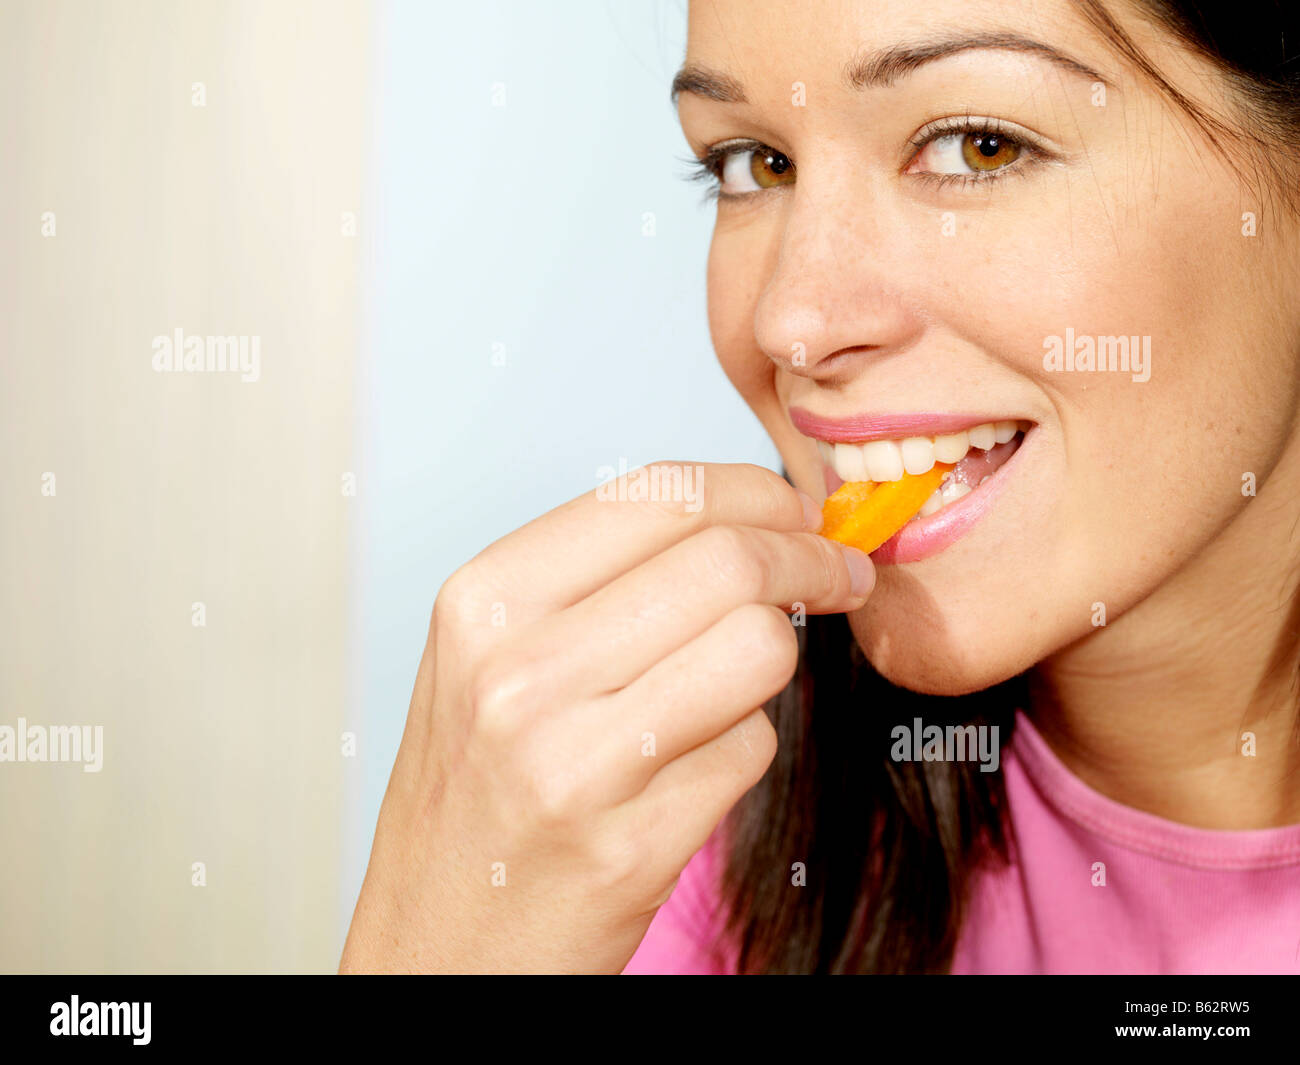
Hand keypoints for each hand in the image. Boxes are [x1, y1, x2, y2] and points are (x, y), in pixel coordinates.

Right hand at [339, 462, 873, 972]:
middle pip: (729, 561)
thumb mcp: (492, 654)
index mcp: (484, 600)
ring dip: (777, 654)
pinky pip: (752, 749)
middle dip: (811, 556)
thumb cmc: (478, 785)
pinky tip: (688, 766)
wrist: (441, 943)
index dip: (757, 490)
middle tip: (839, 571)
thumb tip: (752, 516)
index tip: (798, 510)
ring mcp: (573, 765)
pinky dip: (743, 745)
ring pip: (760, 648)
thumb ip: (603, 576)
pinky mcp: (630, 847)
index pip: (662, 493)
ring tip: (739, 678)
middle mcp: (518, 673)